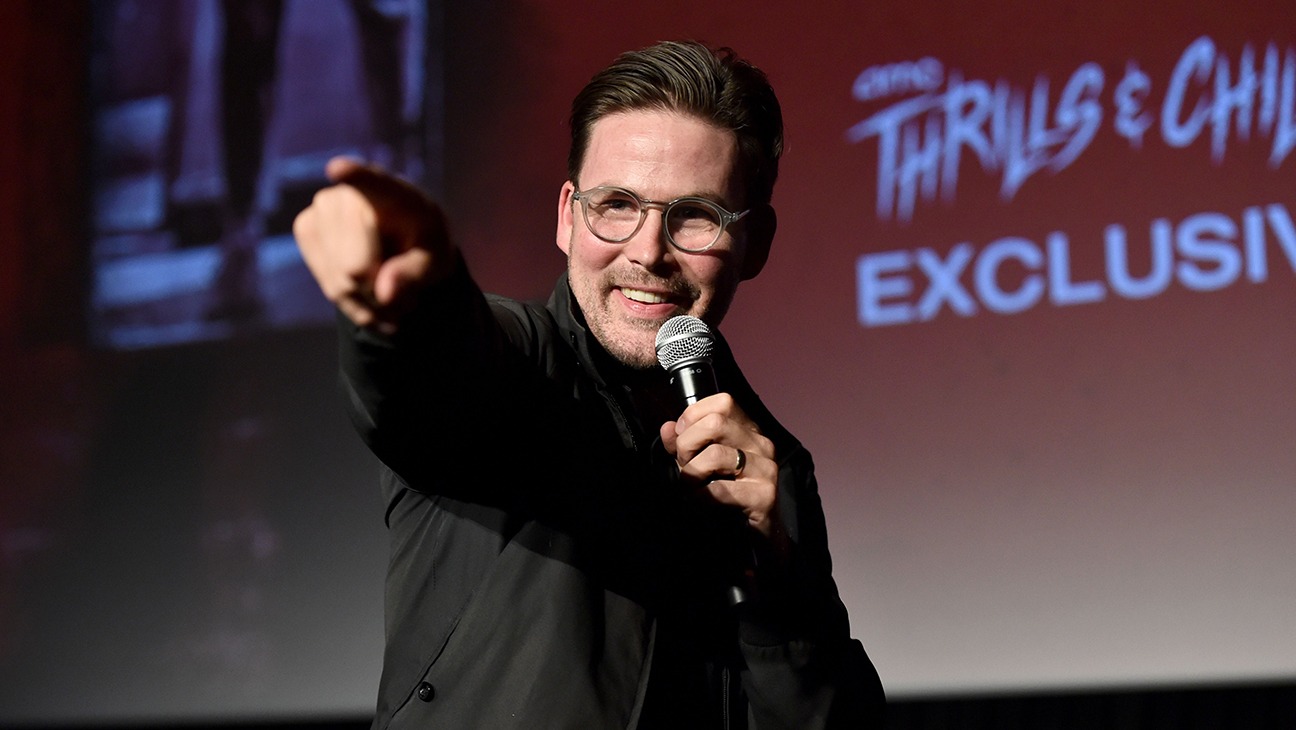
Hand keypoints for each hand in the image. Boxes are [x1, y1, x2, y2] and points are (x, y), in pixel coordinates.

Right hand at [292, 156, 452, 332]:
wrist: (403, 242)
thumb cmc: (424, 245)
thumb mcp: (436, 261)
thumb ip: (415, 273)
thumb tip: (384, 293)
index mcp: (394, 192)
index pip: (372, 183)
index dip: (354, 176)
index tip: (338, 169)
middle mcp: (351, 192)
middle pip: (356, 269)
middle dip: (381, 292)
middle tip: (404, 291)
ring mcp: (322, 206)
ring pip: (342, 285)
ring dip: (371, 302)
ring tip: (391, 291)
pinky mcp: (306, 227)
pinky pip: (331, 288)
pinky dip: (354, 303)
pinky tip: (369, 292)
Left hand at [659, 393, 785, 542]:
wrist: (759, 536)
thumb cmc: (729, 496)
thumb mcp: (701, 465)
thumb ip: (683, 445)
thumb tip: (667, 428)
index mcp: (748, 431)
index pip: (723, 402)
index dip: (694, 415)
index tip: (681, 437)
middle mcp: (760, 444)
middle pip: (715, 423)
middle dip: (688, 445)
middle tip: (684, 466)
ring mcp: (765, 468)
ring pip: (715, 455)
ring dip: (692, 475)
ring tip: (691, 488)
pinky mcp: (764, 495)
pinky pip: (720, 490)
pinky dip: (700, 498)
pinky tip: (700, 503)